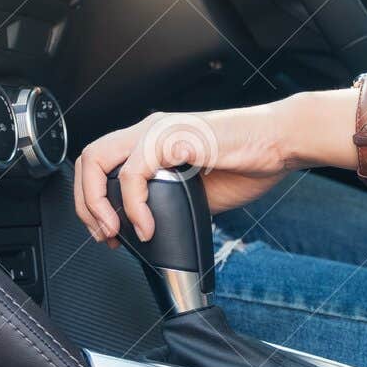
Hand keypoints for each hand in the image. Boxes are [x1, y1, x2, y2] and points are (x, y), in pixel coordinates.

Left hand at [73, 105, 293, 246]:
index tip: (107, 233)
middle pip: (88, 161)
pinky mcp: (172, 139)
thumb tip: (146, 230)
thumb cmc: (248, 162)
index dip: (93, 202)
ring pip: (98, 161)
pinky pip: (133, 172)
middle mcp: (150, 130)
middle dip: (86, 205)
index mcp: (153, 140)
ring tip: (116, 232)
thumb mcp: (195, 191)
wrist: (280, 144)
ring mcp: (158, 131)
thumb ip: (166, 201)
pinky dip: (134, 205)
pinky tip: (148, 225)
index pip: (100, 164)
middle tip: (104, 236)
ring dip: (98, 204)